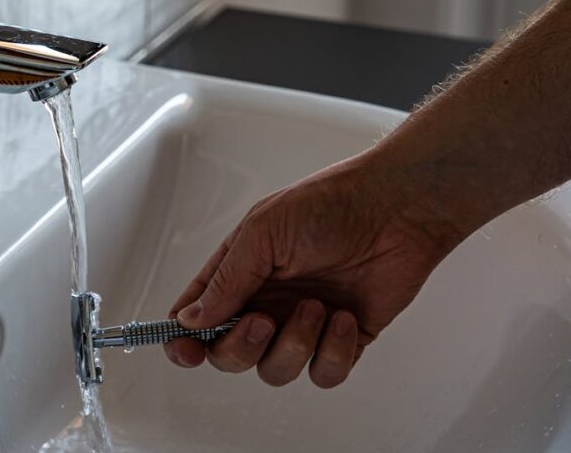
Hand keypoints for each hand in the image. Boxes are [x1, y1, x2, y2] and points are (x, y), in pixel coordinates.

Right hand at [164, 152, 468, 387]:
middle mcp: (264, 303)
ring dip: (295, 344)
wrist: (396, 211)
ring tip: (318, 306)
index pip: (195, 317)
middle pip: (229, 355)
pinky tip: (345, 318)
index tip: (186, 350)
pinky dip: (335, 351)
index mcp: (237, 274)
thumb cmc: (328, 205)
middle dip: (242, 347)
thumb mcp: (262, 233)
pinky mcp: (341, 341)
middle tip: (263, 320)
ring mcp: (301, 325)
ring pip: (276, 371)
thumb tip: (190, 319)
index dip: (183, 341)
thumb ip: (225, 281)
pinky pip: (324, 374)